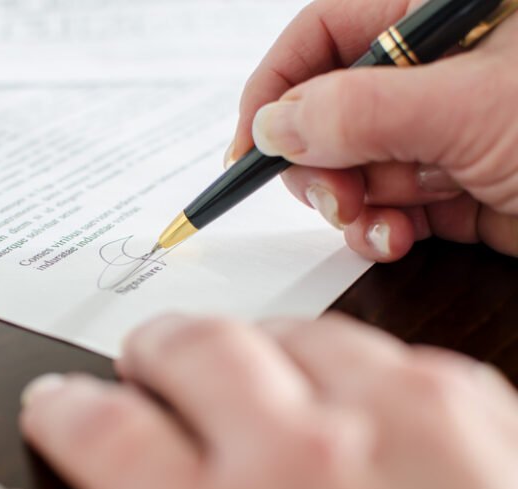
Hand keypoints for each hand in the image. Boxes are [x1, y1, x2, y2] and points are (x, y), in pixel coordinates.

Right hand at [0, 314, 517, 488]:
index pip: (98, 428)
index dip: (62, 411)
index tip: (52, 406)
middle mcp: (306, 455)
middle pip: (189, 348)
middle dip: (151, 352)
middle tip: (142, 365)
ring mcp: (398, 418)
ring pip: (283, 332)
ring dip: (249, 348)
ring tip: (239, 370)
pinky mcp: (472, 407)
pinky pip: (376, 349)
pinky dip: (340, 364)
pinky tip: (336, 395)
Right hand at [226, 0, 517, 260]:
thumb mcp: (467, 108)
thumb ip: (360, 113)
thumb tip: (274, 127)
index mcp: (432, 19)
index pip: (321, 35)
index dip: (275, 88)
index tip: (250, 146)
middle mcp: (430, 73)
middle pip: (326, 112)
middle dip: (323, 165)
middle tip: (337, 195)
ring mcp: (437, 133)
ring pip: (350, 169)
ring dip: (358, 206)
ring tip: (390, 221)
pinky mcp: (448, 187)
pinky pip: (384, 208)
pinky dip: (382, 230)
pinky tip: (402, 238)